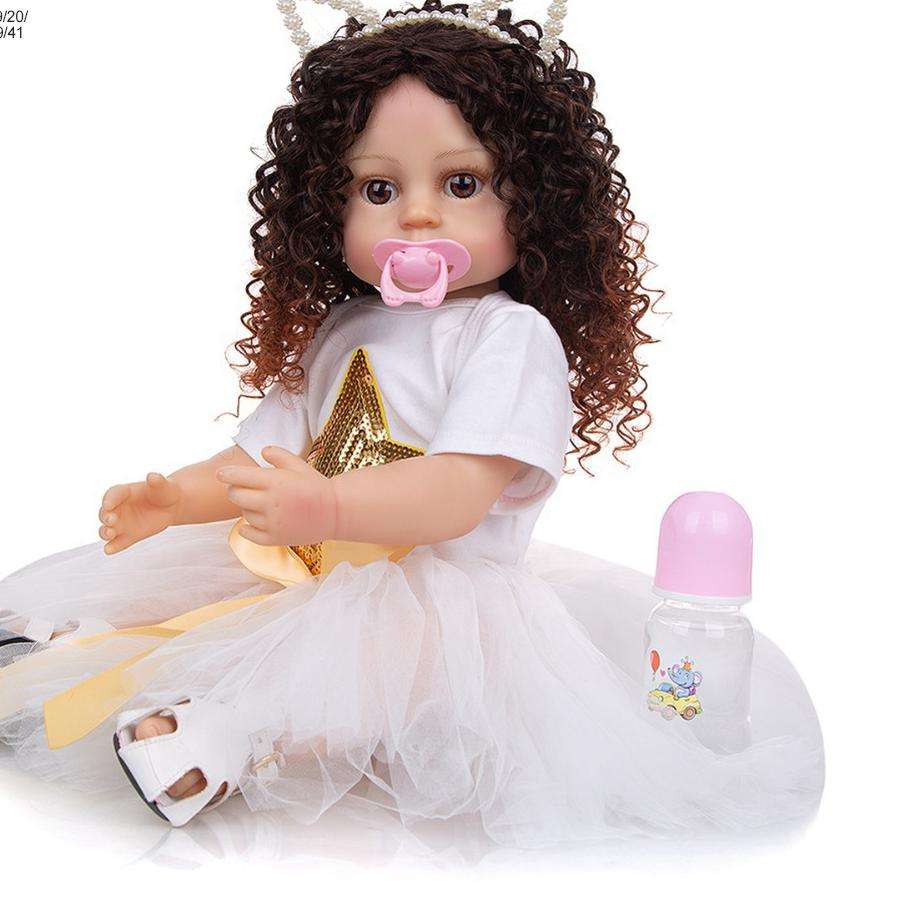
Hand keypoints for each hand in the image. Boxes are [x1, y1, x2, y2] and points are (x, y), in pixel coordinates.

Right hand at [98, 472, 183, 554]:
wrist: (171, 506)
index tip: (108, 504)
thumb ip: (157, 481)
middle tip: (111, 520)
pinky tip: (109, 550)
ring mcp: (121, 523)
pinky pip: (118, 543)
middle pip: (105, 513)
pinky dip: (112, 547)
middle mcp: (118, 508)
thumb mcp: (163, 485)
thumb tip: (152, 476)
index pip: (112, 494)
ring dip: (105, 532)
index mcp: (124, 492)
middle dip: (105, 517)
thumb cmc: (164, 491)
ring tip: (109, 534)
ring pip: (107, 529)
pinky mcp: (128, 536)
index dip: (109, 499)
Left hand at [217, 446, 337, 546]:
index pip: (238, 476)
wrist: (335, 512)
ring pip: (243, 514)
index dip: (225, 474)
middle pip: (235, 495)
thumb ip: (278, 455)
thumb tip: (262, 451)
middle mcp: (270, 502)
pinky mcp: (274, 538)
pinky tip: (253, 522)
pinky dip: (246, 528)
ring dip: (246, 508)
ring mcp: (271, 522)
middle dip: (234, 490)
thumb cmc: (316, 486)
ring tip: (259, 504)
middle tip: (242, 489)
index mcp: (274, 481)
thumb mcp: (299, 465)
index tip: (220, 474)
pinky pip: (248, 533)